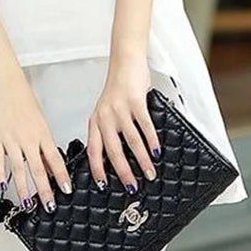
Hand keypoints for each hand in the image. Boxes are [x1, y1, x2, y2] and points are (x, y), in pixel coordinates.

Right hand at [0, 68, 72, 211]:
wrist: (5, 84)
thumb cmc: (23, 99)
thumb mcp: (40, 121)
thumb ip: (43, 144)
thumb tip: (48, 164)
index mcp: (42, 133)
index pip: (55, 160)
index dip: (61, 177)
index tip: (66, 190)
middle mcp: (27, 139)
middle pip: (38, 170)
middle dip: (44, 191)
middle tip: (48, 205)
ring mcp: (10, 140)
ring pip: (18, 169)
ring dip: (24, 188)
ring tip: (27, 202)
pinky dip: (1, 174)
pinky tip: (3, 185)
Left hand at [86, 56, 160, 191]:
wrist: (124, 63)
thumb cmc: (117, 89)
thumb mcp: (106, 112)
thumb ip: (108, 131)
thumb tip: (117, 158)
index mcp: (95, 121)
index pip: (93, 150)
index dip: (97, 169)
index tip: (102, 185)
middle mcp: (105, 117)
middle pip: (113, 150)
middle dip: (123, 172)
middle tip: (131, 187)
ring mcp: (119, 109)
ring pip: (131, 141)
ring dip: (141, 160)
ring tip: (149, 173)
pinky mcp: (134, 102)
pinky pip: (144, 126)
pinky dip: (151, 141)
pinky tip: (156, 151)